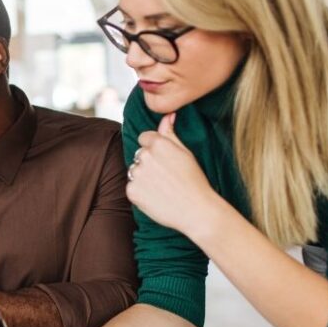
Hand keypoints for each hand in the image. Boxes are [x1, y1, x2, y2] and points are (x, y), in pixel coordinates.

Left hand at [126, 112, 219, 234]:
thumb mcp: (185, 152)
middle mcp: (144, 156)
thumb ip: (171, 133)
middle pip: (139, 154)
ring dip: (143, 176)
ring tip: (162, 187)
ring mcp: (136, 174)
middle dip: (148, 162)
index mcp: (158, 144)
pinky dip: (140, 192)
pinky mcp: (131, 191)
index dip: (154, 148)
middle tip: (166, 176)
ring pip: (134, 170)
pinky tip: (156, 197)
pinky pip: (131, 187)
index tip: (164, 160)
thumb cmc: (195, 181)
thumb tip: (167, 115)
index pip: (144, 137)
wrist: (196, 210)